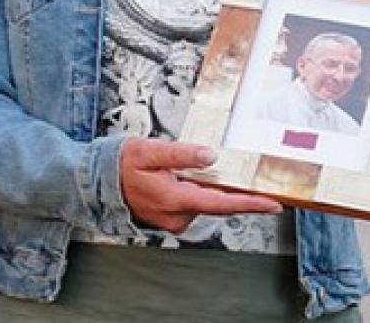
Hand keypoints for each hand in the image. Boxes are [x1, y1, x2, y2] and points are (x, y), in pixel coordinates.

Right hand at [119, 138, 281, 233]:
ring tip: (198, 170)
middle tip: (251, 180)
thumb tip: (210, 156)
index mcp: (174, 199)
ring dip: (209, 190)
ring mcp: (172, 219)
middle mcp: (175, 215)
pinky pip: (192, 205)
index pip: (220, 204)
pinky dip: (197, 193)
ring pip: (204, 204)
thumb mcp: (149, 150)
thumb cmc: (120, 164)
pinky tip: (188, 180)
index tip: (273, 204)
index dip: (249, 204)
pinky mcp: (169, 218)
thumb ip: (181, 154)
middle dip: (233, 192)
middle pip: (216, 204)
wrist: (96, 182)